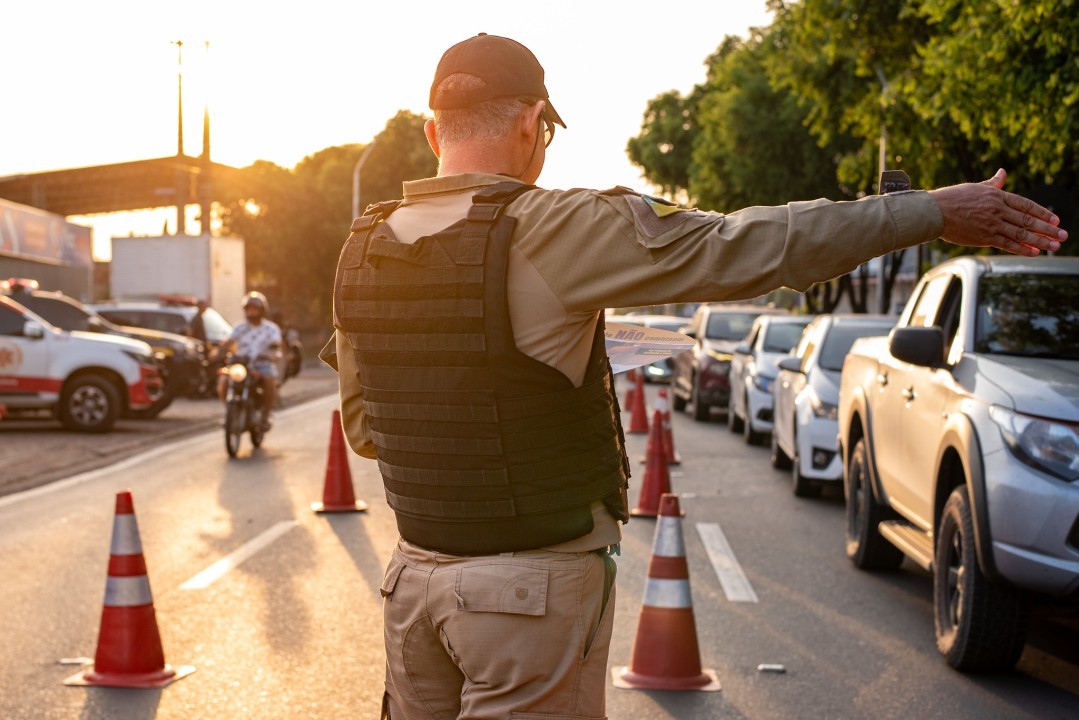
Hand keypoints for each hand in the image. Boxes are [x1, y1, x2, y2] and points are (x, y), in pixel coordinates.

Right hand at [928, 169, 1066, 255]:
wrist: (934, 212)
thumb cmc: (952, 198)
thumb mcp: (976, 187)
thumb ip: (993, 184)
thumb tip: (1003, 172)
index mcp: (998, 196)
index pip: (1027, 205)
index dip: (1043, 213)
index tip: (1056, 220)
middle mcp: (998, 210)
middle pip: (1028, 220)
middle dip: (1048, 229)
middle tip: (1063, 235)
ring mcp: (992, 224)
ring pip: (1022, 233)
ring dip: (1041, 240)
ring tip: (1055, 246)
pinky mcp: (984, 237)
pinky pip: (1007, 244)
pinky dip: (1022, 248)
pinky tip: (1034, 252)